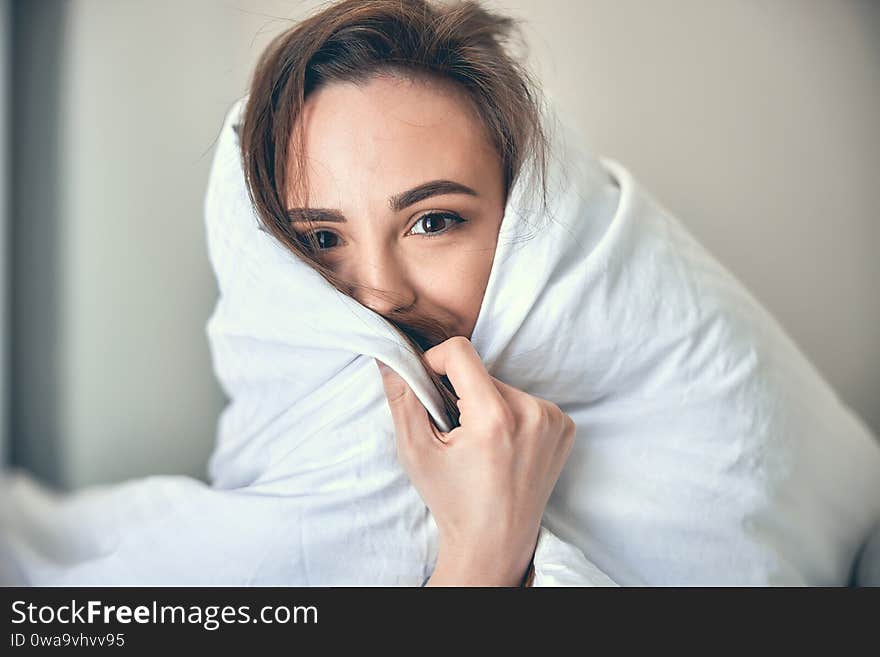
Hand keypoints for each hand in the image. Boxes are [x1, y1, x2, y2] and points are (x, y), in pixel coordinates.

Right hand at [376, 336, 575, 585]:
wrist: (494, 541)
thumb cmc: (453, 500)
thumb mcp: (416, 451)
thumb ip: (402, 399)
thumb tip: (390, 359)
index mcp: (494, 417)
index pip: (460, 352)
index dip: (435, 362)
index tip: (429, 386)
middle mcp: (531, 413)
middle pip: (482, 373)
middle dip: (462, 393)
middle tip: (455, 431)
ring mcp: (553, 420)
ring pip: (504, 387)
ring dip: (488, 405)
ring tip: (481, 444)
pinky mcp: (564, 427)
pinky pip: (528, 402)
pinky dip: (511, 416)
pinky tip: (503, 447)